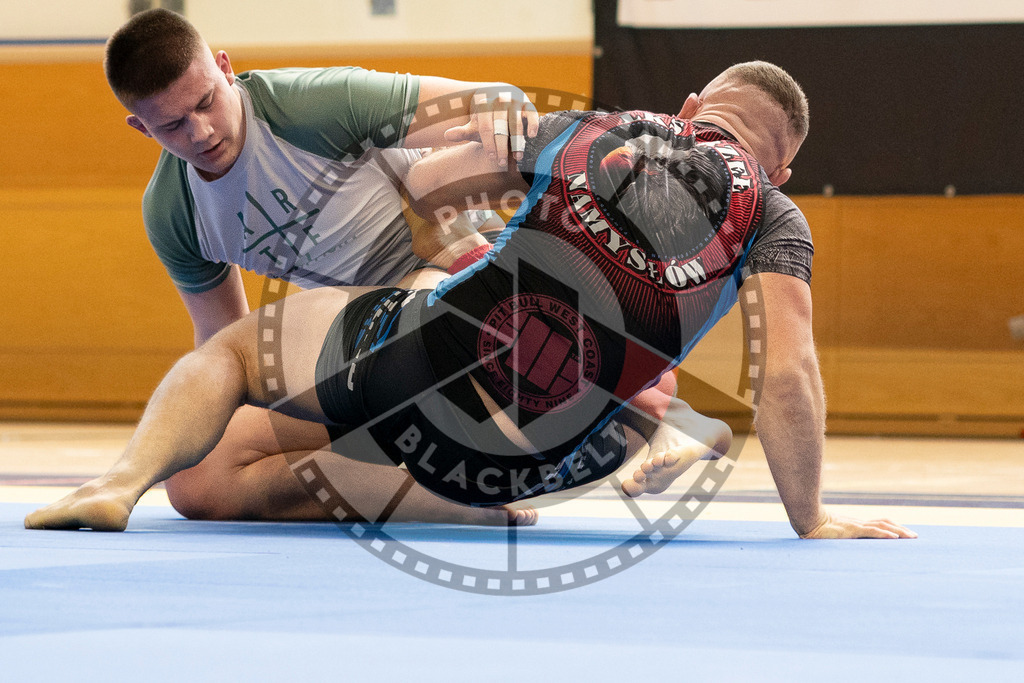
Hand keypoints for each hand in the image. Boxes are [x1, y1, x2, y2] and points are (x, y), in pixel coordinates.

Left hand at [444, 85, 538, 167]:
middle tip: (502, 162)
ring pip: (516, 124)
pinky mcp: (528, 103)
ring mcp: (515, 100)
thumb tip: (446, 136)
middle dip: (502, 147)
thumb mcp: (475, 125)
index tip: (491, 158)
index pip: (486, 128)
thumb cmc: (486, 119)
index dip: (488, 144)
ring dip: (517, 142)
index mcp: (484, 104)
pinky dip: (532, 125)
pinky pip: (531, 115)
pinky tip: (531, 137)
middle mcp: (499, 100)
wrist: (499, 97)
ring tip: (517, 157)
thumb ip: (462, 132)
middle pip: (501, 128)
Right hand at [799, 510, 916, 538]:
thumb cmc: (816, 530)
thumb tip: (846, 547)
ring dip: (898, 532)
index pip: (880, 524)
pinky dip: (884, 535)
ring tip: (911, 537)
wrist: (807, 520)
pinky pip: (872, 532)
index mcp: (856, 525)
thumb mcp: (833, 536)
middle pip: (885, 524)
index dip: (893, 527)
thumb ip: (841, 540)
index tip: (905, 534)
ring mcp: (856, 526)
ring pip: (882, 527)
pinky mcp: (852, 530)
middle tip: (915, 537)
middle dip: (901, 530)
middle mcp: (859, 524)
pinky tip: (895, 538)